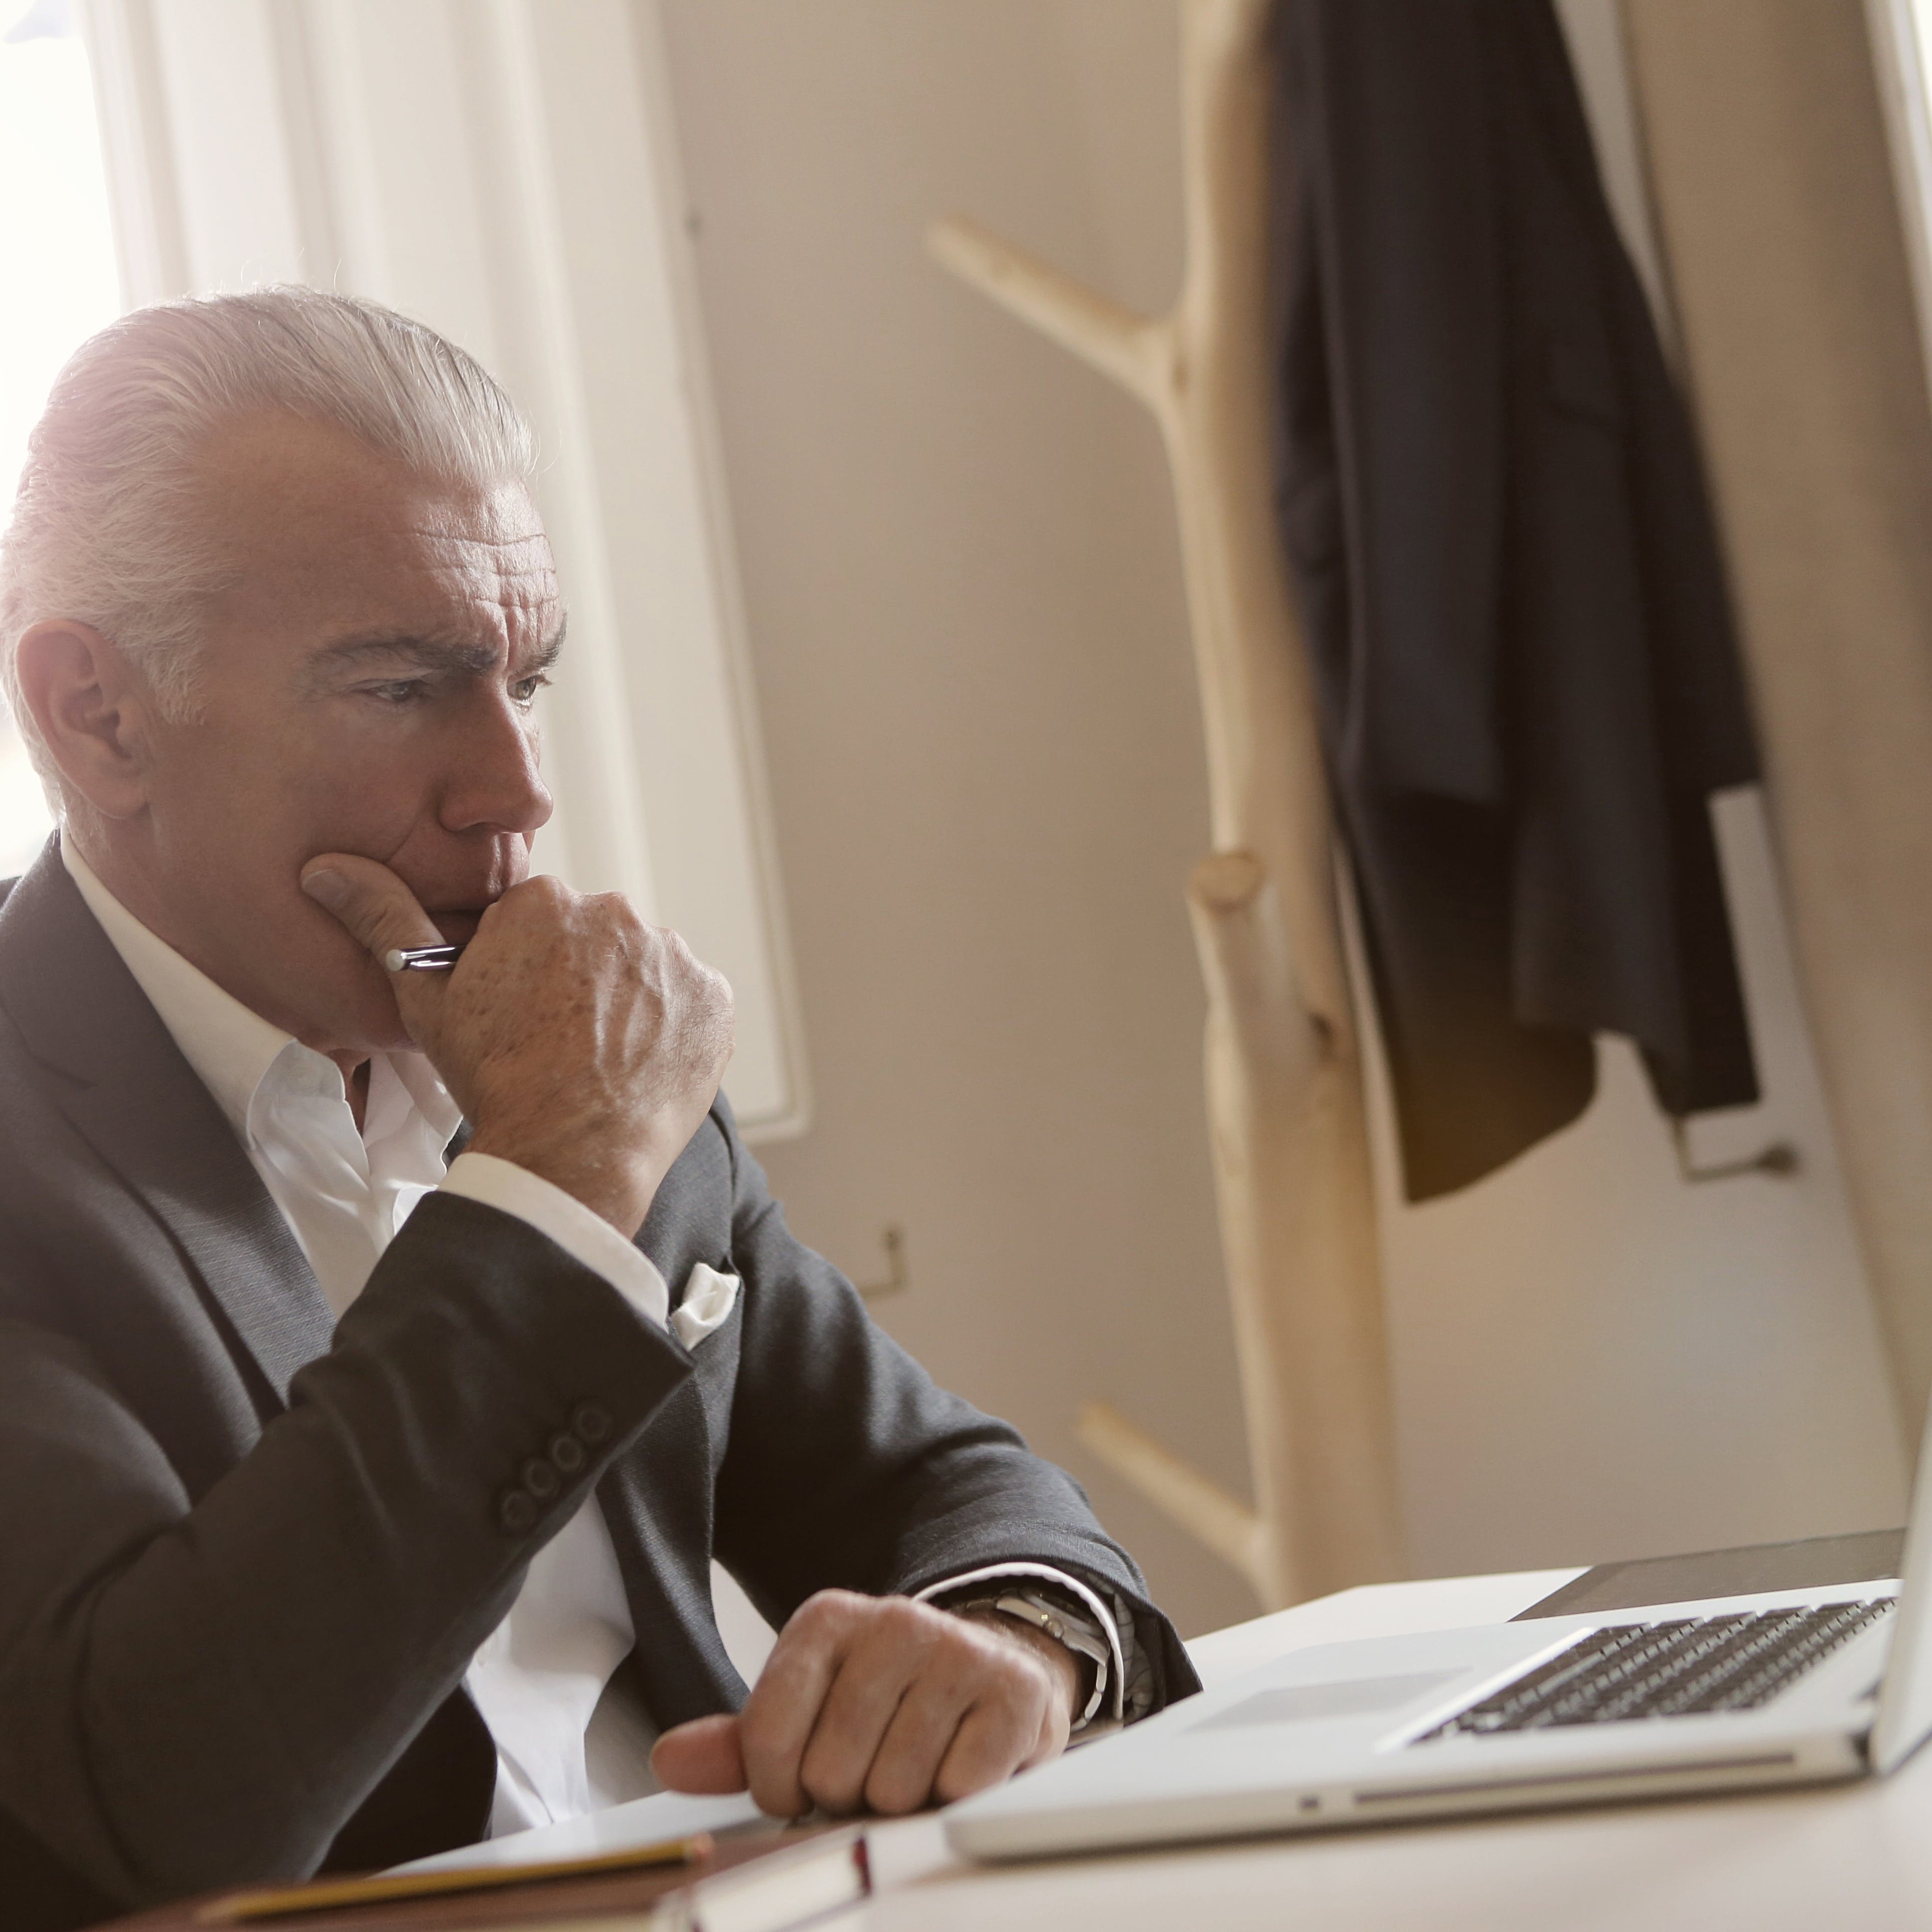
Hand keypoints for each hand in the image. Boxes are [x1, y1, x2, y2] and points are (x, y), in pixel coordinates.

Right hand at [300, 855, 732, 1234]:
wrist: (567, 1152)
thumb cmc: (493, 1077)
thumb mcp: (425, 998)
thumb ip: (383, 919)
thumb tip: (325, 867)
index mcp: (545, 901)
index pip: (540, 925)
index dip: (528, 973)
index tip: (522, 1015)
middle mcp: (617, 912)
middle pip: (596, 942)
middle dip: (581, 981)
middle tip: (560, 1042)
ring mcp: (673, 955)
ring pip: (646, 971)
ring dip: (631, 1003)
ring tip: (602, 1059)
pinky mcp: (715, 998)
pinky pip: (693, 1003)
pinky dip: (675, 1029)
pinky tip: (643, 1065)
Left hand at [650, 1590, 1079, 1816]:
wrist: (989, 1672)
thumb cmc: (887, 1705)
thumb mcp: (807, 1714)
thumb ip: (738, 1743)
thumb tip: (669, 1760)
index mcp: (826, 1620)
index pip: (767, 1738)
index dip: (782, 1786)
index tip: (804, 1780)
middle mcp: (894, 1621)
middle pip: (833, 1770)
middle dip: (851, 1792)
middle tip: (875, 1767)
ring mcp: (959, 1651)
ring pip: (896, 1786)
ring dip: (905, 1799)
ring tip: (919, 1765)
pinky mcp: (1016, 1691)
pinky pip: (961, 1787)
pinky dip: (957, 1797)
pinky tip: (960, 1762)